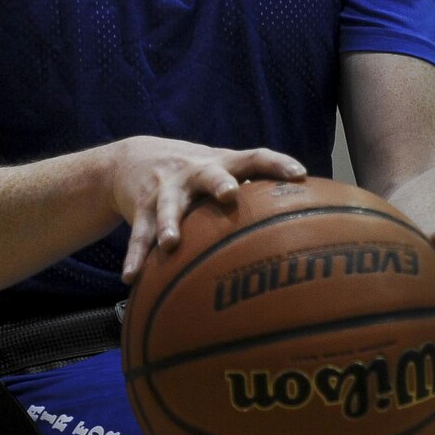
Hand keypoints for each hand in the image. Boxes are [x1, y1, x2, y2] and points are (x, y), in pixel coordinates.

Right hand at [109, 136, 305, 282]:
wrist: (132, 159)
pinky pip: (138, 236)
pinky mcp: (140, 209)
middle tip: (230, 194)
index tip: (299, 173)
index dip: (277, 163)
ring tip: (169, 243)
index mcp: (220, 163)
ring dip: (168, 224)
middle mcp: (193, 173)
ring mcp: (164, 190)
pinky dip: (136, 257)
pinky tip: (132, 277)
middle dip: (220, 183)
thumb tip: (301, 221)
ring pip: (167, 206)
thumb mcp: (222, 172)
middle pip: (209, 175)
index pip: (254, 157)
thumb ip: (254, 190)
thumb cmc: (196, 175)